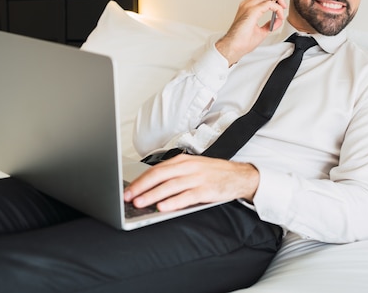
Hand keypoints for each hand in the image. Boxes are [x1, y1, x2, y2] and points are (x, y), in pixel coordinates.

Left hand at [123, 154, 259, 211]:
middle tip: (128, 197)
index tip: (127, 189)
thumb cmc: (213, 173)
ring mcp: (198, 178)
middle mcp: (189, 167)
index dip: (140, 180)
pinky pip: (187, 196)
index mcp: (183, 160)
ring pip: (171, 186)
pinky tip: (163, 207)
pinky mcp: (207, 190)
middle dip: (142, 187)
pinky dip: (174, 202)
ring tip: (140, 203)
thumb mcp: (192, 168)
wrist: (240, 176)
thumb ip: (173, 175)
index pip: (156, 169)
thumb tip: (149, 187)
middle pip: (160, 175)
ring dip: (153, 195)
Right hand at [216, 0, 290, 65]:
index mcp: (247, 7)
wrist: (233, 48)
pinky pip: (268, 4)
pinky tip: (279, 15)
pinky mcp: (251, 12)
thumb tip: (278, 20)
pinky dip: (277, 8)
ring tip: (284, 4)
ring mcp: (248, 7)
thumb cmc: (241, 41)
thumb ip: (270, 24)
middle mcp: (247, 4)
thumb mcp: (261, 31)